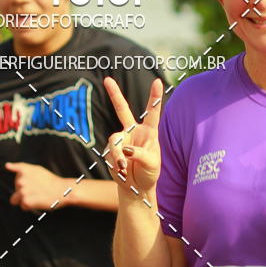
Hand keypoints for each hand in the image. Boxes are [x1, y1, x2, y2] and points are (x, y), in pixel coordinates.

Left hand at [6, 162, 68, 210]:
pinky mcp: (26, 201)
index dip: (24, 181)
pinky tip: (38, 202)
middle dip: (24, 192)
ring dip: (25, 200)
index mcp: (23, 171)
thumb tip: (7, 166)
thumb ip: (21, 167)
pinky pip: (23, 206)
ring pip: (16, 200)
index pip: (16, 177)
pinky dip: (30, 207)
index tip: (33, 182)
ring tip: (37, 197)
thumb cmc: (51, 181)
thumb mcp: (37, 169)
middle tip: (37, 191)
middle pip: (16, 190)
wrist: (62, 190)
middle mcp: (21, 180)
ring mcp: (23, 191)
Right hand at [103, 76, 162, 196]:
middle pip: (122, 110)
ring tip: (123, 168)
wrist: (136, 186)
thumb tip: (125, 150)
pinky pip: (109, 153)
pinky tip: (122, 172)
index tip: (158, 81)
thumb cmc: (149, 173)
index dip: (154, 97)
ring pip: (114, 141)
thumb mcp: (151, 164)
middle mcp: (133, 132)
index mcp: (149, 132)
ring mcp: (121, 140)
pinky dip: (115, 163)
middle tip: (107, 80)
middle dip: (114, 95)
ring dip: (117, 155)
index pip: (152, 113)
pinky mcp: (111, 150)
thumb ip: (140, 154)